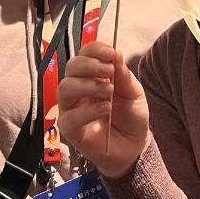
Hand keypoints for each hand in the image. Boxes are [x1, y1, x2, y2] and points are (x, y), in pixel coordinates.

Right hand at [58, 42, 149, 178]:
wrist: (135, 148)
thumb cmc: (131, 117)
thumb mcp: (134, 93)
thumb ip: (123, 75)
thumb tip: (115, 52)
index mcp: (92, 75)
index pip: (84, 55)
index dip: (94, 50)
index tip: (111, 54)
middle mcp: (78, 89)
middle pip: (71, 67)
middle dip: (90, 65)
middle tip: (109, 71)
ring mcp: (71, 108)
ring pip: (65, 88)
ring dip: (88, 85)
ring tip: (109, 92)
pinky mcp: (70, 129)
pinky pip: (70, 116)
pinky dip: (88, 110)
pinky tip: (106, 109)